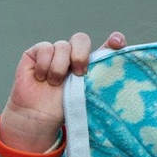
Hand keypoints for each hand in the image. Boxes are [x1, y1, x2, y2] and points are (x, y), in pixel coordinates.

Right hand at [0, 29, 123, 153]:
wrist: (38, 118)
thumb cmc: (65, 108)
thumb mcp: (89, 94)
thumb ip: (101, 78)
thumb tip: (120, 64)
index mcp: (90, 64)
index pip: (105, 45)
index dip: (114, 41)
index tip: (118, 43)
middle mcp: (73, 55)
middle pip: (81, 39)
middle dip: (80, 55)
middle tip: (79, 74)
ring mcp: (55, 52)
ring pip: (62, 46)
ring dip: (59, 68)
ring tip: (54, 84)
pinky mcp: (37, 52)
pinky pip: (45, 48)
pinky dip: (44, 65)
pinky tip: (41, 78)